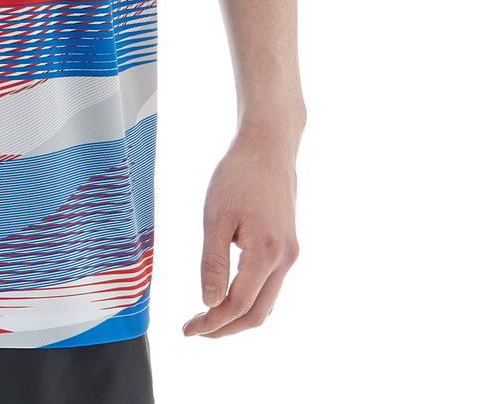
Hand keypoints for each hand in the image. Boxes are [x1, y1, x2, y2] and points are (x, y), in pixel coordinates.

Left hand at [181, 128, 299, 337]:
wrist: (268, 147)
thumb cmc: (238, 175)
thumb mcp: (216, 216)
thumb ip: (213, 262)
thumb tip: (209, 302)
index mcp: (266, 254)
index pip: (239, 305)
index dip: (213, 322)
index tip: (189, 329)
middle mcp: (285, 260)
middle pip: (258, 313)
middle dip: (226, 327)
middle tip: (196, 329)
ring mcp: (290, 254)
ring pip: (267, 301)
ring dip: (239, 315)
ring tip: (208, 316)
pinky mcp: (288, 246)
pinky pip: (271, 285)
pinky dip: (251, 298)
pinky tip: (229, 294)